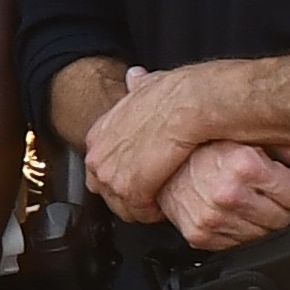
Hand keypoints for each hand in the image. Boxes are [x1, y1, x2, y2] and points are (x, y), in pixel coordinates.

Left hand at [81, 67, 193, 224]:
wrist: (191, 103)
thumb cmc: (178, 95)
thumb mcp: (147, 86)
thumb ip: (138, 87)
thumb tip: (134, 77)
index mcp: (99, 132)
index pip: (98, 167)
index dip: (121, 175)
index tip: (141, 177)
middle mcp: (98, 154)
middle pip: (105, 190)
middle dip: (128, 196)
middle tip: (153, 195)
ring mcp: (110, 173)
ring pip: (120, 204)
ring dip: (141, 207)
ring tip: (162, 202)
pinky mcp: (128, 188)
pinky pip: (137, 210)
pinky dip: (153, 212)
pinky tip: (167, 206)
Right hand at [159, 140, 289, 253]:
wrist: (160, 160)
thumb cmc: (206, 144)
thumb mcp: (250, 134)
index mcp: (244, 164)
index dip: (287, 185)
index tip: (272, 177)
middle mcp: (227, 192)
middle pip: (283, 218)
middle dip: (274, 203)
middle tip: (254, 188)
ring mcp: (212, 217)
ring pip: (264, 235)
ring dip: (255, 220)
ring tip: (237, 198)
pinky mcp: (200, 236)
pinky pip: (240, 247)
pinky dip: (235, 232)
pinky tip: (224, 211)